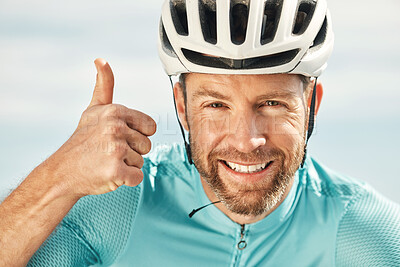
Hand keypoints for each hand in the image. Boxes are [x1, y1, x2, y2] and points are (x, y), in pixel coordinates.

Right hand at [48, 58, 155, 196]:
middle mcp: (116, 128)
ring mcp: (115, 149)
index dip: (137, 135)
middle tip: (109, 152)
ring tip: (106, 161)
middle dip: (132, 152)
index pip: (150, 127)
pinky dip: (126, 180)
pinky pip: (137, 177)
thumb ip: (104, 86)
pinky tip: (108, 174)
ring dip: (127, 166)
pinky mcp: (115, 171)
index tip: (118, 137)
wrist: (63, 172)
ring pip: (141, 162)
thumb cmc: (83, 140)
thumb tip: (101, 60)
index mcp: (116, 111)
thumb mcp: (94, 110)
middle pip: (147, 145)